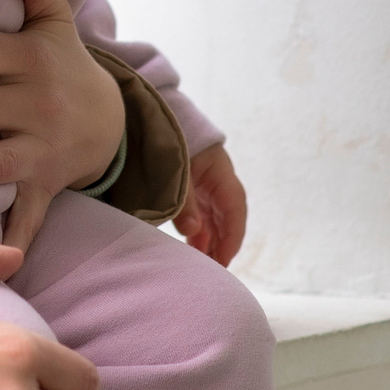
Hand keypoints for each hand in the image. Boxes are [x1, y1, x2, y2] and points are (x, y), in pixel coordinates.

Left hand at [174, 144, 247, 264]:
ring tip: (205, 265)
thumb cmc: (168, 139)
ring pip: (214, 217)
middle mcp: (218, 180)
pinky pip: (202, 213)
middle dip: (222, 244)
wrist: (155, 118)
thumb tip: (193, 232)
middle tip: (214, 271)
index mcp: (220, 172)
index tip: (224, 259)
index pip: (234, 209)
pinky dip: (199, 231)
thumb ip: (184, 200)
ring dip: (210, 240)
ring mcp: (206, 184)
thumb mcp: (176, 170)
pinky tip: (194, 247)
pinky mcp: (194, 187)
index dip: (232, 236)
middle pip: (226, 217)